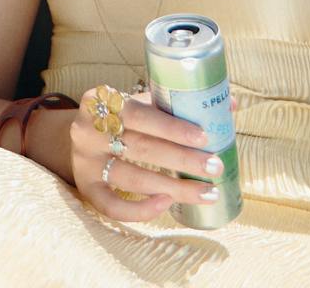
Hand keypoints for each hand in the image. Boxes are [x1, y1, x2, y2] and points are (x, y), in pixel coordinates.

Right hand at [71, 87, 224, 221]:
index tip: (204, 137)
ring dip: (175, 188)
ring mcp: (84, 161)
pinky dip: (140, 209)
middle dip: (183, 160)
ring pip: (133, 179)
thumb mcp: (138, 101)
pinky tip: (168, 204)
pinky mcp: (85, 187)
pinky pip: (112, 206)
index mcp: (99, 100)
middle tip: (215, 167)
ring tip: (207, 192)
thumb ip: (175, 102)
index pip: (140, 114)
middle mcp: (87, 131)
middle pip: (141, 148)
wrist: (79, 133)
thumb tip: (230, 104)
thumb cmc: (119, 117)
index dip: (172, 127)